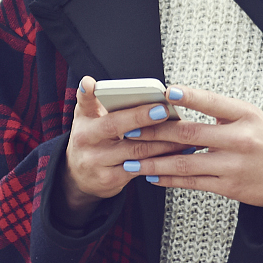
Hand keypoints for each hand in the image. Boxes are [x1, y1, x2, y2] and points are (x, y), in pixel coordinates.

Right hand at [59, 77, 187, 217]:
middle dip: (140, 117)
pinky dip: (162, 160)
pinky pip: (141, 168)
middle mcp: (85, 140)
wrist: (80, 177)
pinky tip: (178, 153)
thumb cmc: (93, 140)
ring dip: (162, 141)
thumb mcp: (89, 120)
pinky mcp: (110, 179)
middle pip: (114, 126)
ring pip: (134, 150)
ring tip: (183, 132)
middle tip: (162, 110)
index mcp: (83, 120)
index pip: (83, 102)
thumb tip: (126, 87)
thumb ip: (101, 102)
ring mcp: (96, 161)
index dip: (86, 92)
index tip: (90, 84)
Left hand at [128, 88, 262, 207]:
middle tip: (132, 129)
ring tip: (133, 159)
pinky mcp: (229, 187)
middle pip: (190, 134)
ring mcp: (233, 165)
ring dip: (155, 161)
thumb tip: (180, 101)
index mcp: (245, 116)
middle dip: (156, 132)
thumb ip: (220, 110)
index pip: (212, 102)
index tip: (164, 92)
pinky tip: (153, 175)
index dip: (188, 96)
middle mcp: (239, 140)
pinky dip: (170, 179)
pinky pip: (193, 182)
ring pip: (185, 162)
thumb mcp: (251, 116)